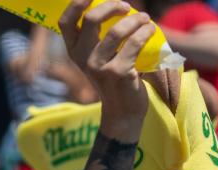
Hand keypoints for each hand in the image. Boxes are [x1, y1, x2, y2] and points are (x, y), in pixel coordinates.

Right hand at [59, 0, 152, 139]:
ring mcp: (100, 67)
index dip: (76, 4)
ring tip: (145, 19)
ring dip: (135, 20)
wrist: (123, 112)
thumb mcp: (99, 59)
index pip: (66, 22)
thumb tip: (116, 6)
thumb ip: (99, 38)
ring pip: (117, 31)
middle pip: (92, 19)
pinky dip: (145, 32)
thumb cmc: (113, 79)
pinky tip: (151, 29)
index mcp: (74, 52)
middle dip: (112, 6)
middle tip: (127, 6)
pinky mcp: (119, 73)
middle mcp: (83, 58)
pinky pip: (134, 44)